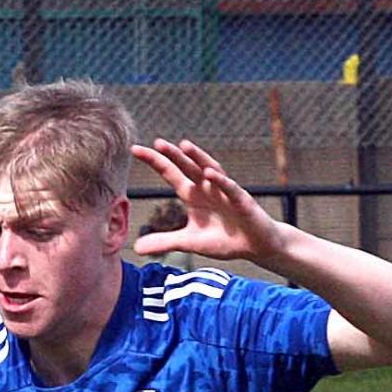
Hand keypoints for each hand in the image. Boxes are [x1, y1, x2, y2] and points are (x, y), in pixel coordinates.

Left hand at [130, 139, 285, 267]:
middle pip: (188, 166)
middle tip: (157, 143)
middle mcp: (207, 187)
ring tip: (184, 146)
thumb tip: (136, 248)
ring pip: (210, 169)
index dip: (155, 162)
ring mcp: (224, 192)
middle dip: (173, 155)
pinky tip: (209, 173)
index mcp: (193, 194)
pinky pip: (230, 188)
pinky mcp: (241, 200)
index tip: (135, 149)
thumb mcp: (190, 242)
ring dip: (198, 157)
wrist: (255, 245)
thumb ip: (165, 242)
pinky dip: (221, 181)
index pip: (171, 173)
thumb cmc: (225, 239)